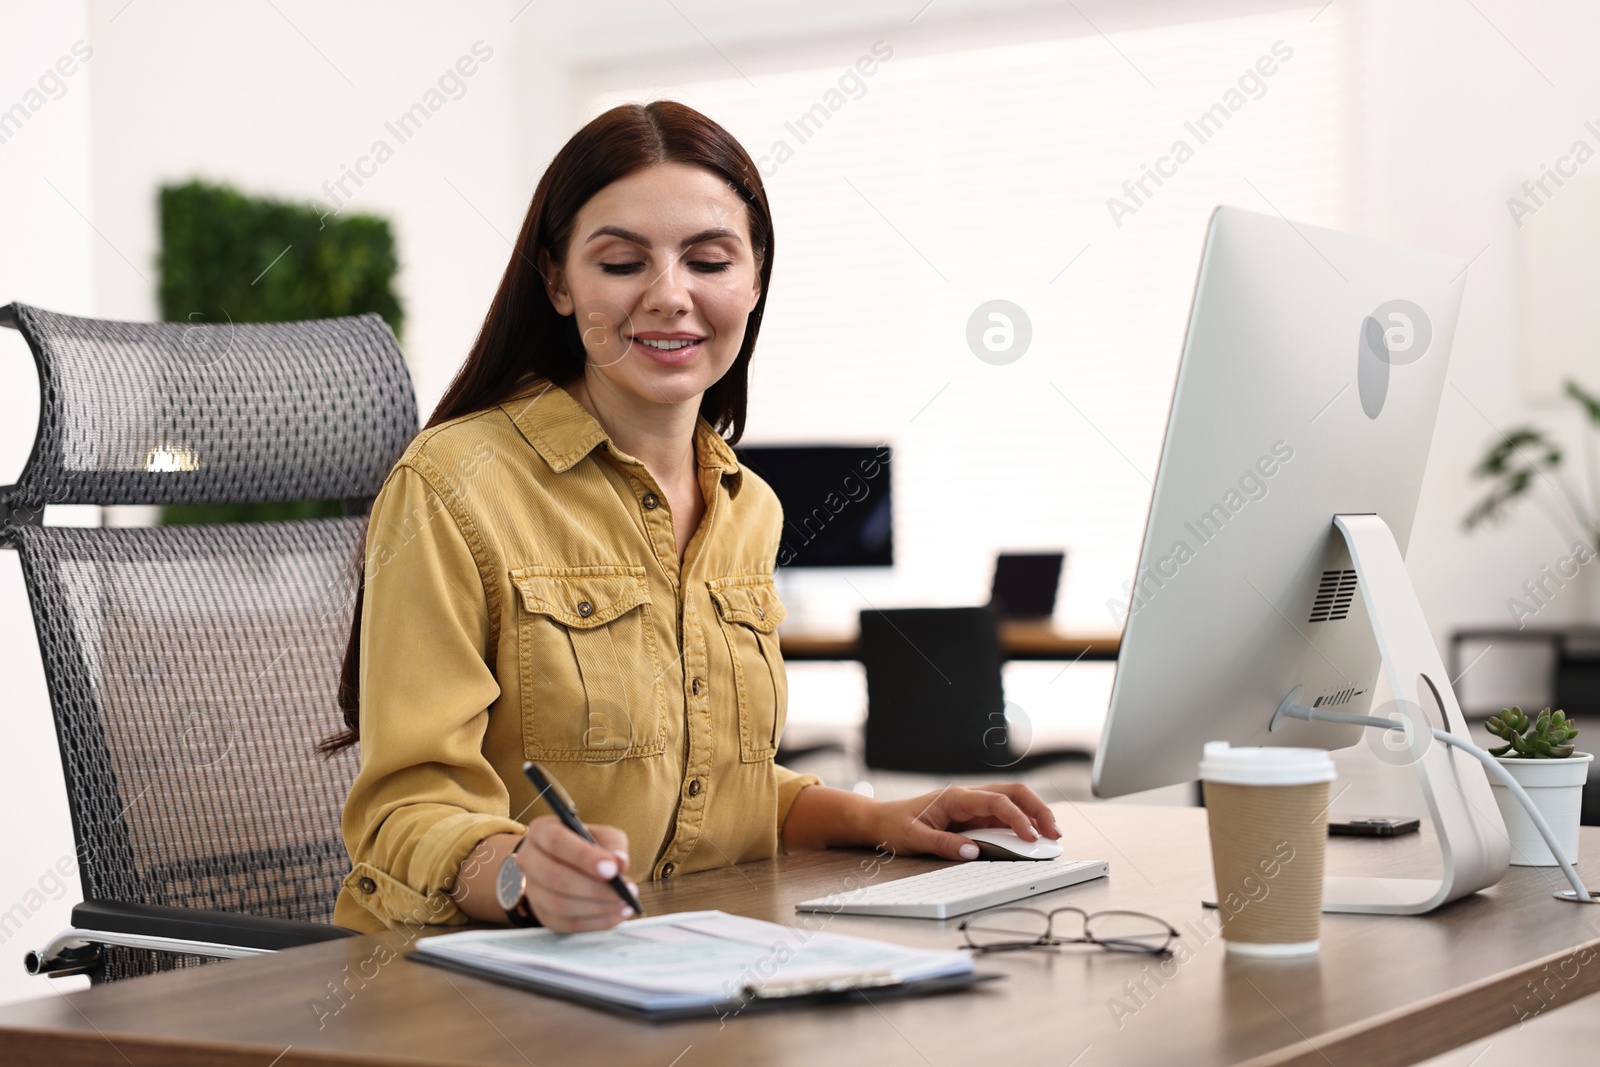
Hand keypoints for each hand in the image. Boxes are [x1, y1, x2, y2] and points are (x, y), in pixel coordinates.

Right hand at [515, 815, 634, 931]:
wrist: (565, 861)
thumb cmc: (586, 844)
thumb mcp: (601, 834)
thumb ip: (613, 844)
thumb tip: (620, 862)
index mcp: (541, 831)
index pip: (556, 842)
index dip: (584, 856)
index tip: (612, 869)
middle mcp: (529, 859)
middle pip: (554, 877)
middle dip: (593, 887)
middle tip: (625, 891)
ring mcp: (532, 890)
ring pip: (559, 904)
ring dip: (596, 907)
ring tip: (624, 903)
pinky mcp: (542, 914)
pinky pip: (566, 923)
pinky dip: (595, 922)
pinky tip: (617, 914)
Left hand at [867, 783, 1060, 861]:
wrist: (881, 820)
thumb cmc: (896, 825)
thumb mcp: (914, 838)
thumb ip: (944, 844)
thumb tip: (972, 852)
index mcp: (955, 797)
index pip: (996, 801)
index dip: (1017, 818)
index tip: (1031, 838)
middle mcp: (968, 796)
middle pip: (1013, 792)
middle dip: (1037, 809)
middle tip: (1054, 833)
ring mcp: (972, 805)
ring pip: (1012, 801)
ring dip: (1034, 814)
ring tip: (1051, 835)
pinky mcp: (973, 816)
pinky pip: (1003, 815)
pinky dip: (1021, 823)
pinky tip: (1032, 836)